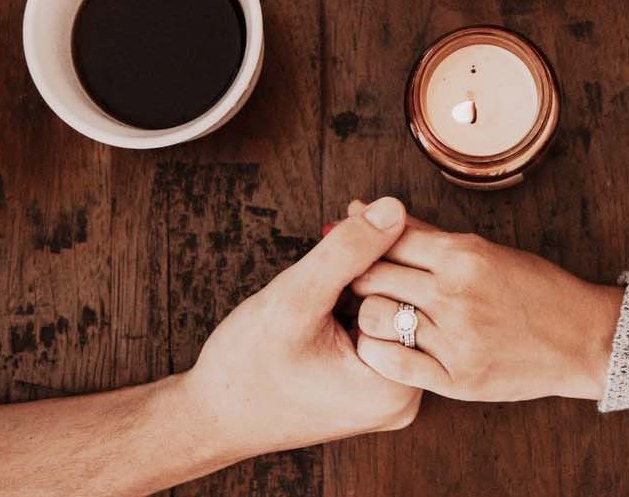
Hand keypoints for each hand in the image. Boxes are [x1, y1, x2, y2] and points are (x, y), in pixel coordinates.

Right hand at [174, 197, 421, 460]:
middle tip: (348, 216)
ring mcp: (389, 396)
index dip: (387, 244)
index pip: (415, 294)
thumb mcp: (295, 299)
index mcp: (396, 386)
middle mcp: (404, 398)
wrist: (213, 418)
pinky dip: (358, 299)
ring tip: (336, 244)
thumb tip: (394, 209)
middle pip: (407, 303)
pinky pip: (378, 330)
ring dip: (366, 275)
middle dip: (378, 256)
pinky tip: (332, 280)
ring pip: (392, 312)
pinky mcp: (372, 390)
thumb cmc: (246, 367)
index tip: (356, 212)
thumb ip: (347, 252)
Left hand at [345, 202, 624, 401]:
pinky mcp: (457, 378)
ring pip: (374, 318)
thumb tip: (367, 209)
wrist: (582, 339)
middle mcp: (456, 294)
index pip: (388, 239)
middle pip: (372, 276)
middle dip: (358, 276)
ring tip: (376, 314)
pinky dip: (377, 351)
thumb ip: (425, 234)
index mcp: (464, 255)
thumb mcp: (484, 250)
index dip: (362, 242)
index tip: (355, 249)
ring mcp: (456, 338)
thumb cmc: (535, 289)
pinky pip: (392, 363)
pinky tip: (385, 345)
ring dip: (367, 314)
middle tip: (358, 283)